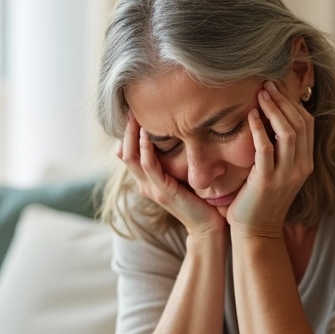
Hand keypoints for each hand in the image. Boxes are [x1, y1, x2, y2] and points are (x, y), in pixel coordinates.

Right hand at [115, 110, 226, 237]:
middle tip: (130, 107)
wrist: (209, 226)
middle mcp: (144, 184)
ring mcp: (151, 189)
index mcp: (147, 180)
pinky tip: (147, 134)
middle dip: (126, 130)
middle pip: (124, 152)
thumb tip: (177, 135)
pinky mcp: (163, 192)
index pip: (128, 153)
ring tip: (134, 115)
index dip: (127, 133)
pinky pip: (148, 166)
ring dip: (131, 135)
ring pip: (131, 157)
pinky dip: (146, 149)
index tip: (133, 111)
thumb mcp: (183, 175)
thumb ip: (175, 160)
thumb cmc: (201, 199)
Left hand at [226, 80, 314, 237]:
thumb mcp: (277, 171)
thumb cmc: (260, 199)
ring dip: (274, 109)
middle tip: (268, 82)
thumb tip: (269, 118)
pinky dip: (260, 129)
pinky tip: (251, 115)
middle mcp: (301, 167)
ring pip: (289, 132)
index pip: (307, 123)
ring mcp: (286, 175)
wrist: (256, 231)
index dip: (294, 101)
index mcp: (305, 162)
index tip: (278, 86)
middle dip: (284, 99)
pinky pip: (266, 148)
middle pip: (300, 123)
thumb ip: (278, 148)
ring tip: (261, 93)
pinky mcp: (268, 181)